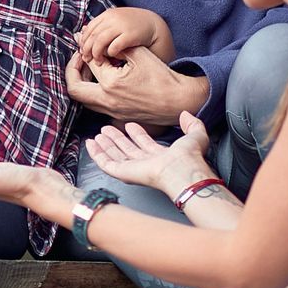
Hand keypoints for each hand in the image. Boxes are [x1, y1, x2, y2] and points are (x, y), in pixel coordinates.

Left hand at [67, 45, 206, 127]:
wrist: (178, 101)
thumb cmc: (162, 77)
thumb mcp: (140, 55)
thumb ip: (118, 46)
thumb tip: (101, 40)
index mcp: (111, 84)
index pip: (89, 63)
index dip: (86, 49)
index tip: (87, 41)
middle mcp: (107, 101)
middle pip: (74, 88)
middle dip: (72, 70)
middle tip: (79, 57)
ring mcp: (111, 111)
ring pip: (83, 99)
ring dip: (81, 82)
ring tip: (89, 66)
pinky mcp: (116, 116)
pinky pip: (94, 105)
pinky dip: (91, 91)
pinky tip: (101, 79)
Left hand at [74, 4, 165, 65]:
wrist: (156, 26)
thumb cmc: (133, 28)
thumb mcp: (116, 23)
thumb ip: (102, 27)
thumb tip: (81, 35)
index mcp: (107, 15)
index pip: (89, 29)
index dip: (83, 41)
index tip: (83, 51)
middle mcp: (113, 18)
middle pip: (92, 35)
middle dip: (87, 49)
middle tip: (87, 59)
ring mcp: (121, 26)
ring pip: (99, 41)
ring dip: (96, 53)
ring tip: (98, 61)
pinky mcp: (130, 35)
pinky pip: (114, 46)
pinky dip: (110, 53)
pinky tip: (112, 57)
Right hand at [89, 111, 214, 203]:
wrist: (182, 170)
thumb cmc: (190, 158)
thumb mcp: (196, 135)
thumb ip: (192, 124)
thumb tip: (186, 114)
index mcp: (162, 156)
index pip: (145, 144)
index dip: (137, 134)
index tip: (130, 125)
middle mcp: (146, 164)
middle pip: (126, 150)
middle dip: (117, 139)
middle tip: (107, 129)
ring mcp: (133, 169)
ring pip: (114, 156)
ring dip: (105, 145)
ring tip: (98, 134)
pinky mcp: (123, 173)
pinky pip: (105, 163)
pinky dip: (96, 154)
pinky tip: (91, 144)